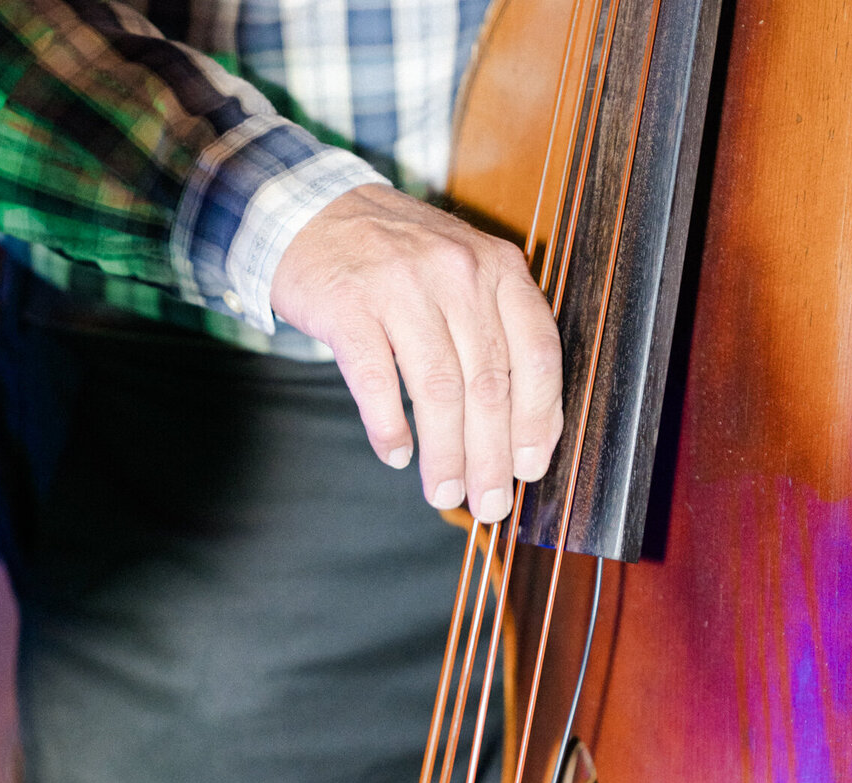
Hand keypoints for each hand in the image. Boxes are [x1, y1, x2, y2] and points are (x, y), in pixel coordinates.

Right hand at [269, 184, 562, 522]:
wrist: (313, 213)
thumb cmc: (398, 262)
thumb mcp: (464, 276)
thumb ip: (499, 336)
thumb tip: (525, 434)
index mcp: (498, 269)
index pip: (536, 355)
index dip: (538, 421)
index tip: (530, 468)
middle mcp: (456, 273)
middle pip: (487, 383)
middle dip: (491, 455)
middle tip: (489, 500)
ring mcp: (401, 286)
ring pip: (438, 389)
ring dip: (444, 453)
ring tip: (443, 491)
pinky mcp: (349, 304)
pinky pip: (376, 381)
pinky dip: (388, 427)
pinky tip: (396, 454)